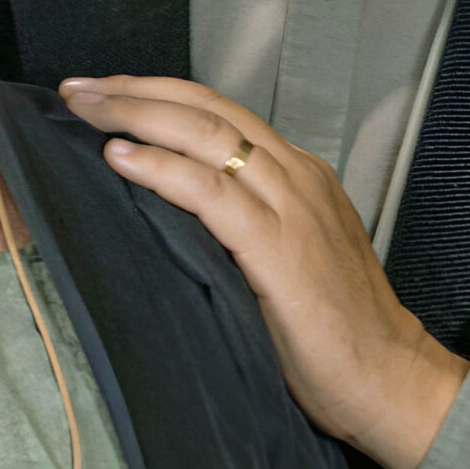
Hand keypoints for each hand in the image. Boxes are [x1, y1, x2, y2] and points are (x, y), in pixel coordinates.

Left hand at [60, 75, 468, 468]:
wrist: (389, 381)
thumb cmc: (334, 334)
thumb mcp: (285, 259)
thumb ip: (240, 226)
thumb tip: (165, 212)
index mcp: (298, 176)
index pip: (219, 112)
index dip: (159, 94)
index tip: (108, 93)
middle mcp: (297, 177)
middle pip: (206, 107)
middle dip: (136, 90)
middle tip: (79, 87)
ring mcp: (291, 208)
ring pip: (205, 133)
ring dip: (137, 113)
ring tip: (86, 108)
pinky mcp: (279, 249)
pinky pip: (209, 192)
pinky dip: (160, 168)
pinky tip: (121, 157)